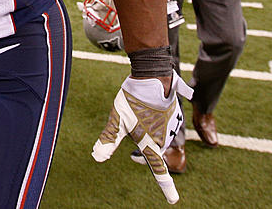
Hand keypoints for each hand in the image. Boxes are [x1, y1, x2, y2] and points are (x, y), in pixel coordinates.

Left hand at [92, 72, 193, 203]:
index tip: (173, 201)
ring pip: (155, 134)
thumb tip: (97, 157)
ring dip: (148, 126)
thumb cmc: (133, 98)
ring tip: (141, 108)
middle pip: (151, 146)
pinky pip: (162, 122)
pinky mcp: (174, 116)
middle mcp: (164, 138)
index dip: (166, 187)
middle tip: (134, 118)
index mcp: (151, 143)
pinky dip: (155, 117)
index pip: (158, 170)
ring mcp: (171, 127)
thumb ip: (109, 139)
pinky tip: (149, 105)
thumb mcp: (117, 119)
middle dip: (143, 138)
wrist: (152, 75)